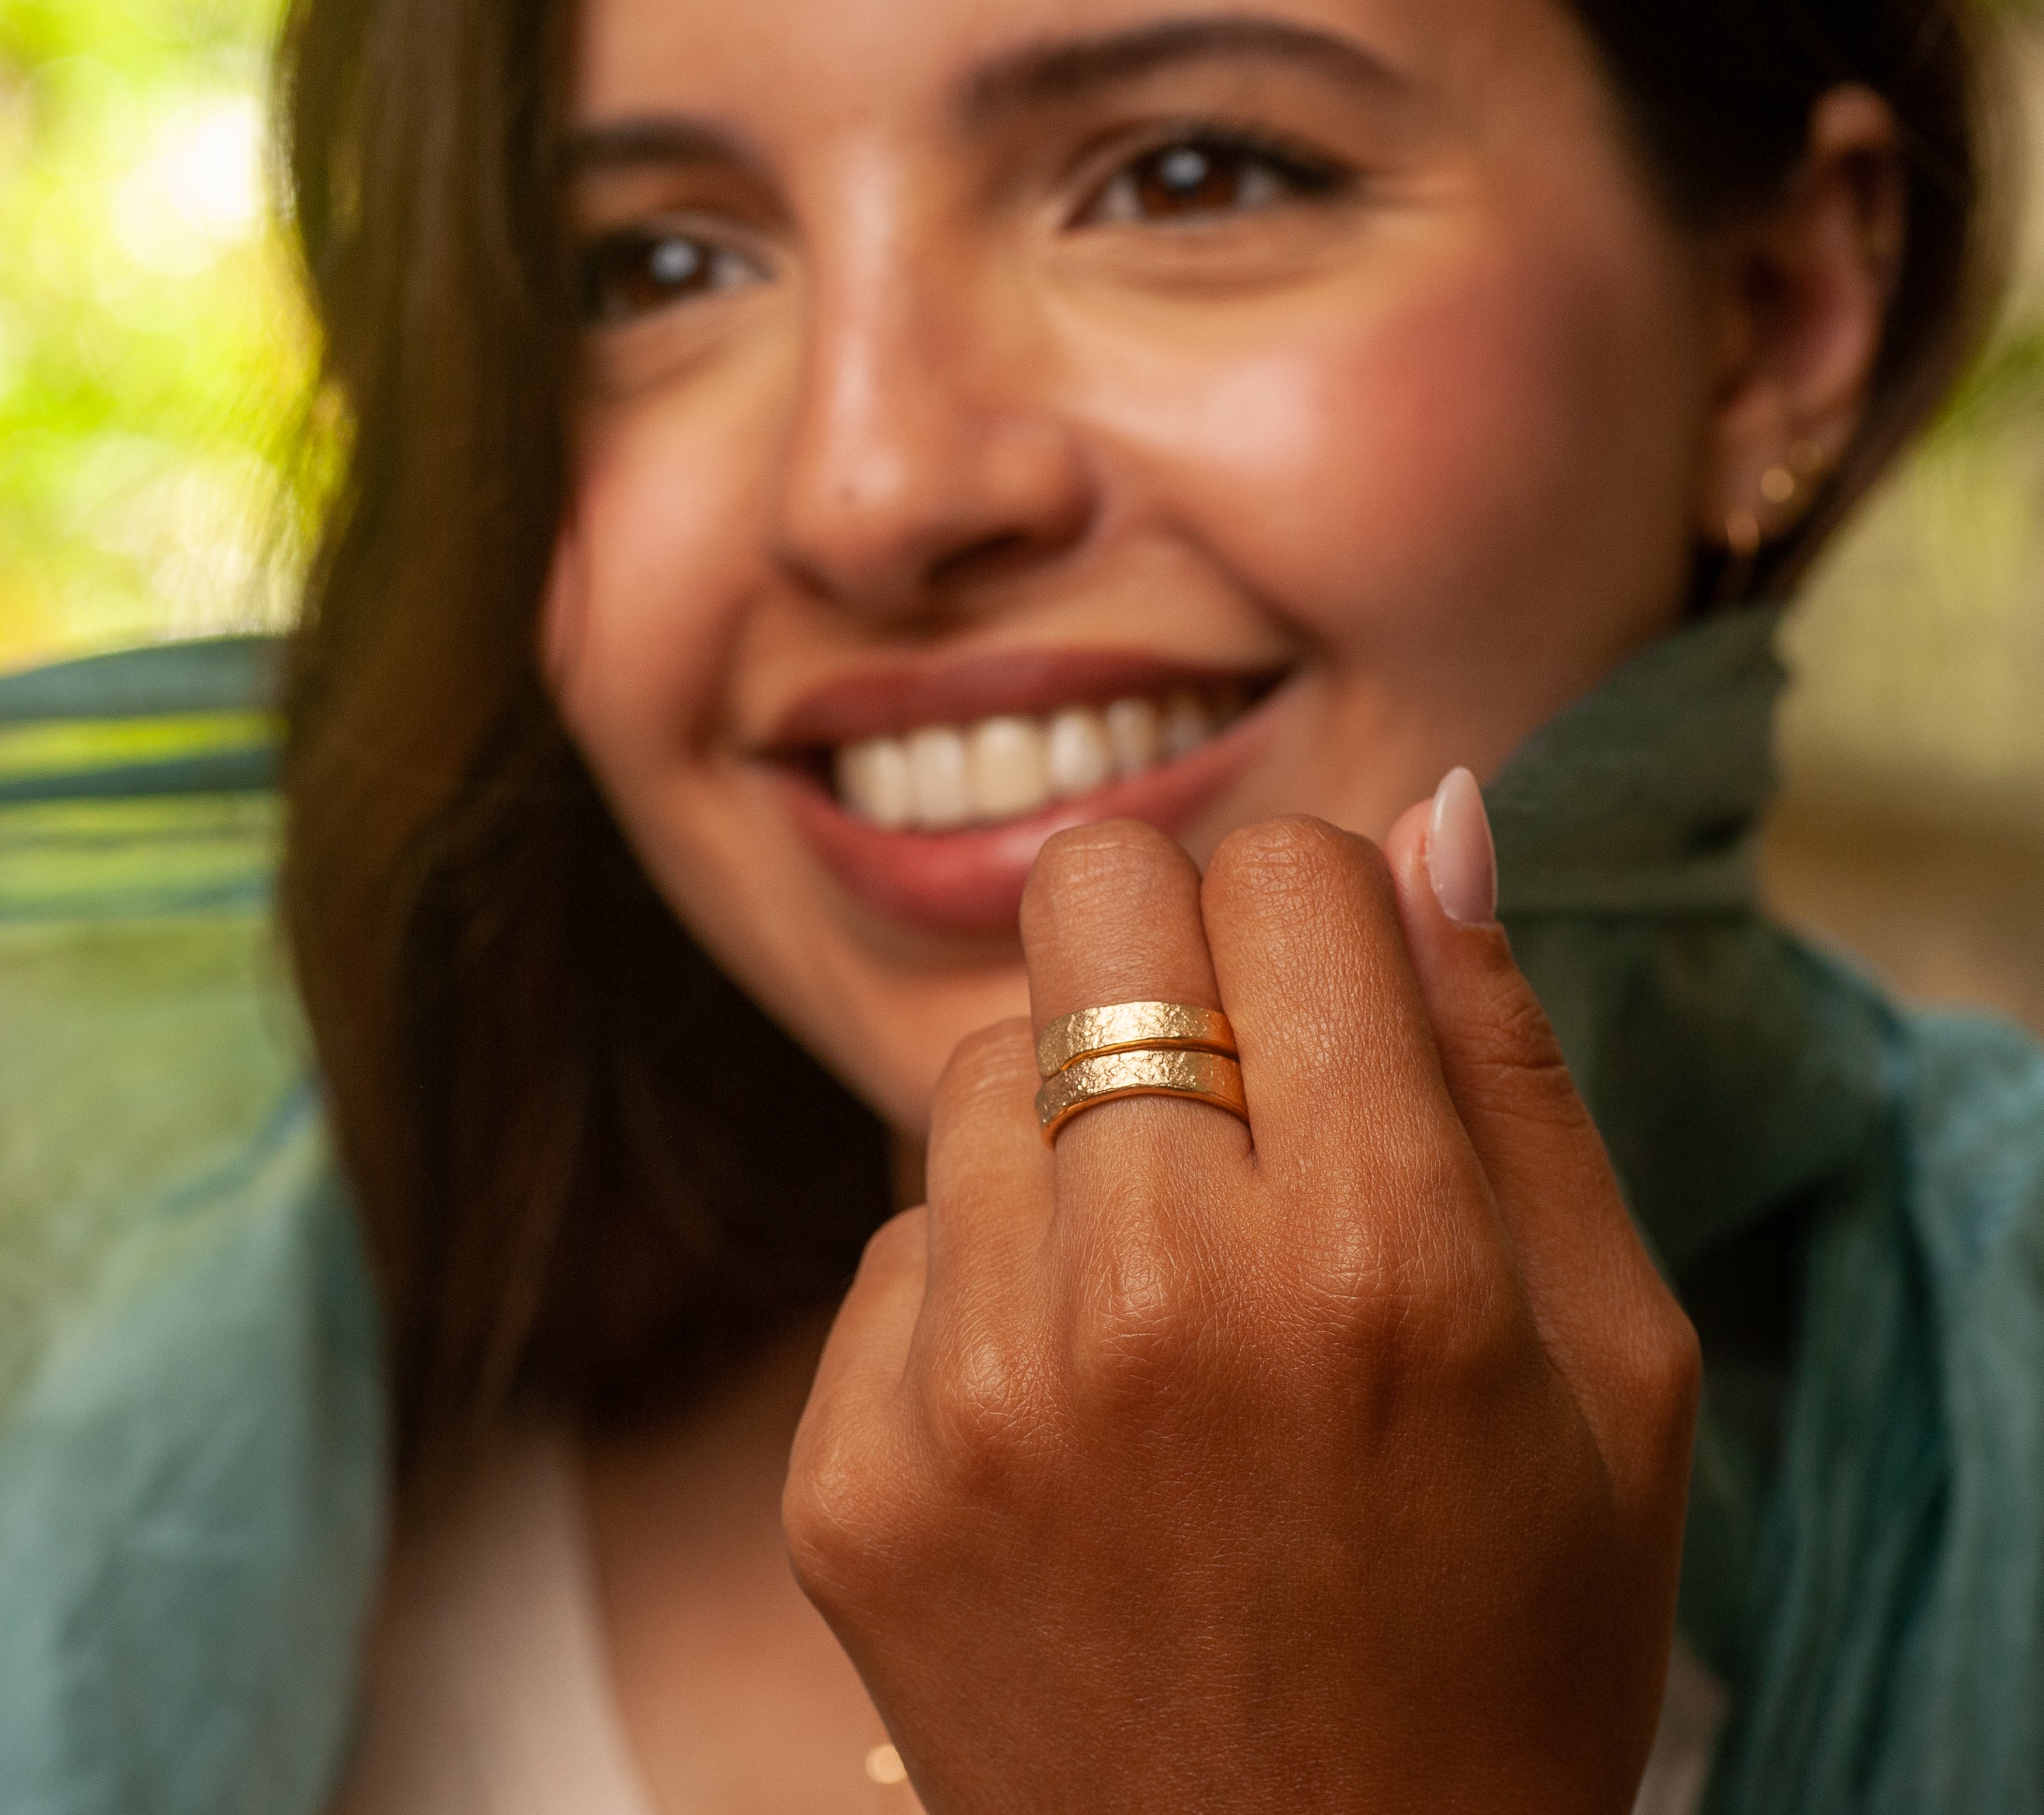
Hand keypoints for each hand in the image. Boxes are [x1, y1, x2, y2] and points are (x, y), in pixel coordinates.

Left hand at [785, 788, 1700, 1813]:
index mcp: (1378, 1257)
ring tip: (1162, 1293)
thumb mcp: (1614, 1371)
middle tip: (1238, 1107)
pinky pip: (895, 1244)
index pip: (1289, 871)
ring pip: (977, 1065)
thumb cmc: (1501, 1645)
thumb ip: (1511, 1066)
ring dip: (1074, 1129)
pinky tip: (1070, 1415)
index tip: (1340, 1015)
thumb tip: (1431, 815)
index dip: (1327, 917)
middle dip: (1172, 958)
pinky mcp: (847, 1478)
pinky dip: (981, 1288)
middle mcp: (1149, 1298)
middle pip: (1090, 902)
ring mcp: (969, 1394)